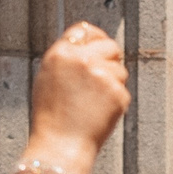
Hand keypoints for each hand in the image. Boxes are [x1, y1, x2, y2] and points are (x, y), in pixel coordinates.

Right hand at [25, 22, 131, 168]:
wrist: (60, 143)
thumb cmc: (52, 116)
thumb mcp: (48, 77)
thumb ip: (67, 58)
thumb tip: (86, 46)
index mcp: (61, 53)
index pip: (85, 29)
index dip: (96, 37)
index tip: (101, 44)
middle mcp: (82, 60)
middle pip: (110, 45)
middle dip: (111, 58)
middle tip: (104, 76)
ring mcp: (101, 76)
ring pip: (120, 70)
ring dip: (113, 83)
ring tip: (93, 102)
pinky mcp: (117, 93)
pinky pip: (123, 90)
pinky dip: (116, 101)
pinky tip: (99, 112)